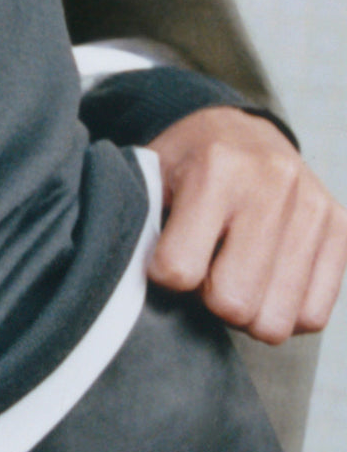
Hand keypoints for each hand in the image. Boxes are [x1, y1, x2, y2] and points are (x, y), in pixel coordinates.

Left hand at [147, 106, 346, 343]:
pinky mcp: (341, 227)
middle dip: (209, 303)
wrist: (240, 132)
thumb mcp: (145, 183)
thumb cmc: (180, 171)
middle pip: (233, 303)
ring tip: (234, 281)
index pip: (178, 272)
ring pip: (275, 319)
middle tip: (204, 277)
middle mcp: (273, 184)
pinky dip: (283, 313)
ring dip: (247, 315)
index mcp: (216, 170)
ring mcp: (313, 206)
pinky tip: (266, 286)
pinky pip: (313, 315)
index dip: (163, 277)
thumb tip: (126, 293)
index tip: (165, 260)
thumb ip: (137, 230)